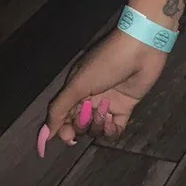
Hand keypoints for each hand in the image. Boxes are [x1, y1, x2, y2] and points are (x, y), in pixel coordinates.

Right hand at [37, 29, 167, 156]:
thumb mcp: (78, 84)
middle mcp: (90, 97)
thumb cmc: (106, 63)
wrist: (141, 49)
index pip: (63, 116)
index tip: (68, 136)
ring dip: (97, 126)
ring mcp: (108, 103)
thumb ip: (60, 109)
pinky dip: (111, 131)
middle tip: (88, 116)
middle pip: (79, 124)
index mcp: (76, 89)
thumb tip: (45, 134)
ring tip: (104, 113)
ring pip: (96, 128)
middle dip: (81, 126)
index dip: (63, 129)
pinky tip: (112, 123)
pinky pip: (114, 129)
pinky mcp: (125, 107)